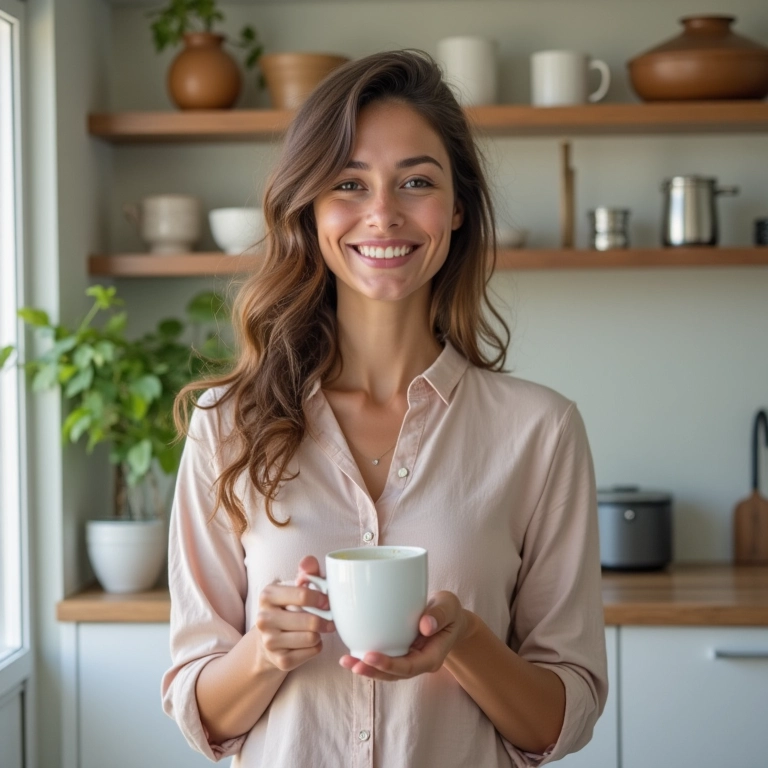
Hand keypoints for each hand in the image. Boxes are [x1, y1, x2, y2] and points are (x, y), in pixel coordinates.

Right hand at [253, 556, 334, 672]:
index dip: (321, 598)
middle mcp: (264, 619)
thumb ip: (306, 572)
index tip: (328, 601)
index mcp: (267, 595)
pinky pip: (312, 652)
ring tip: (316, 629)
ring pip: (313, 638)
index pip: (302, 595)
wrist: (269, 640)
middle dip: (326, 619)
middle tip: (330, 618)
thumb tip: (309, 562)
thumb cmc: (288, 607)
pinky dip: (317, 646)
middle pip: (311, 621)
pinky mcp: (280, 661)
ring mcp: (270, 642)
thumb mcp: (295, 587)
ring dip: (320, 633)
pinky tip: (309, 642)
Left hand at [338, 590, 470, 680]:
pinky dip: (368, 658)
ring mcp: (408, 659)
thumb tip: (424, 626)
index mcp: (432, 657)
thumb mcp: (449, 607)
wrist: (450, 618)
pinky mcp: (400, 652)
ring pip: (386, 670)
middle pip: (394, 674)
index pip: (409, 667)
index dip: (389, 664)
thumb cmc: (449, 611)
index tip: (370, 656)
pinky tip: (352, 653)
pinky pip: (384, 659)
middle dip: (373, 671)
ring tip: (346, 661)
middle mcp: (418, 662)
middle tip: (352, 664)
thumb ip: (440, 615)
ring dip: (366, 668)